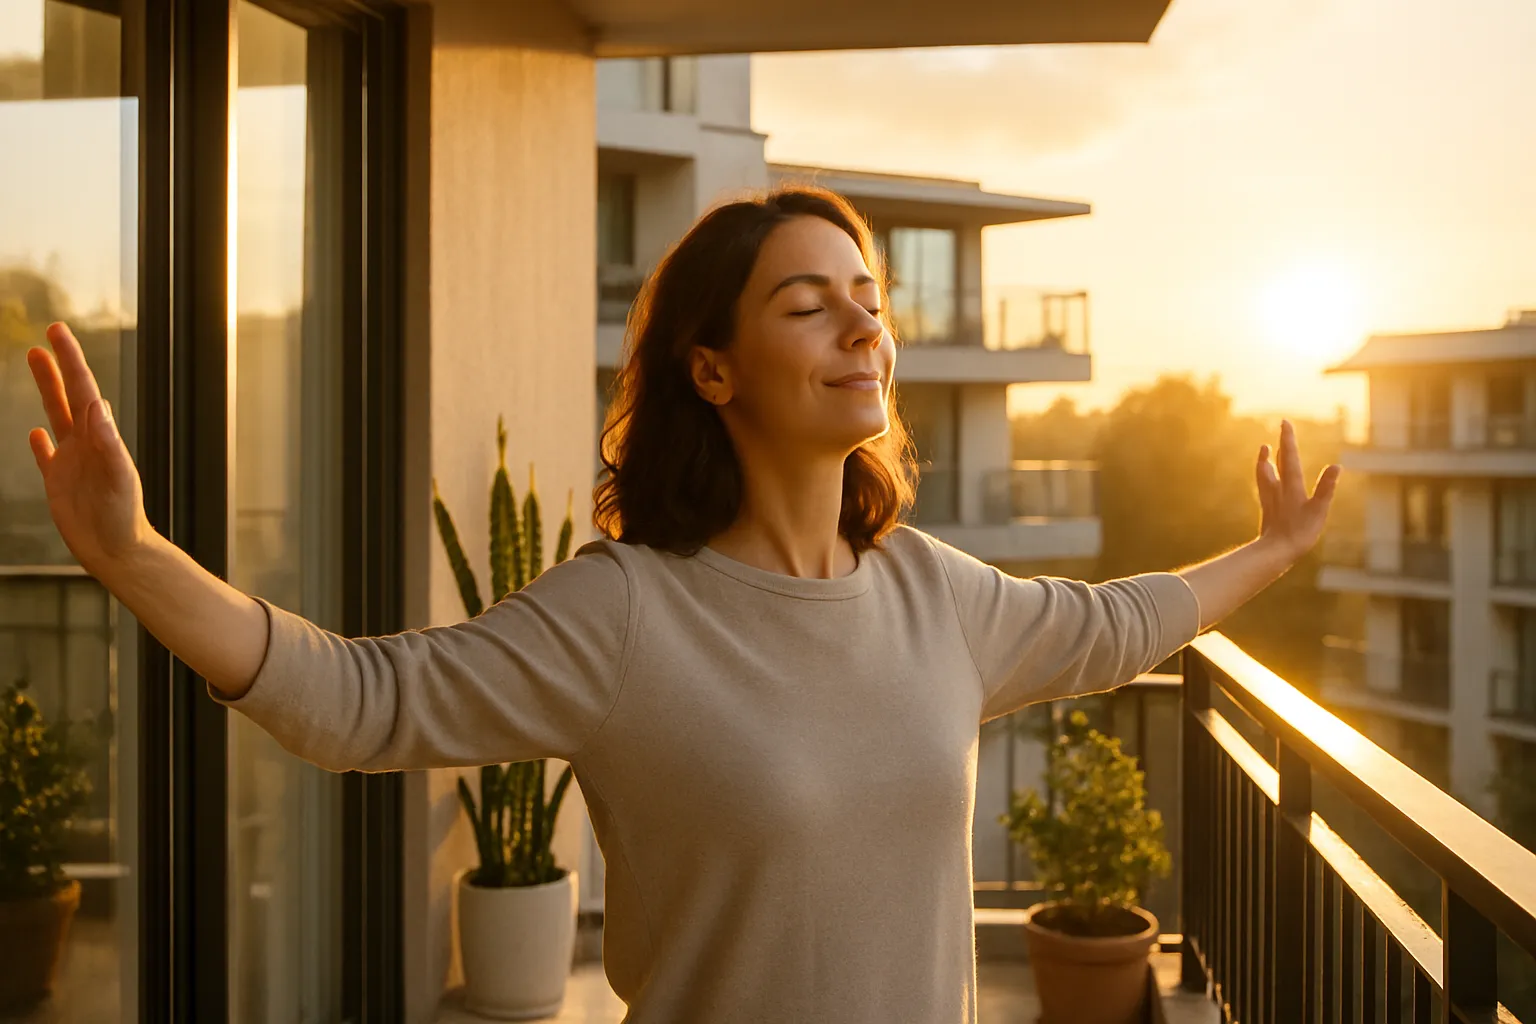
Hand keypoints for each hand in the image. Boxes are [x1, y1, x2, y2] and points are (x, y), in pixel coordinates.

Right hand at [27, 322, 152, 572]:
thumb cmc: (124, 518)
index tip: (57, 332)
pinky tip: (35, 432)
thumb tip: (98, 403)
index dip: (70, 360)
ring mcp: (72, 461)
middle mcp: (86, 444)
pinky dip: (40, 442)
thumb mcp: (117, 477)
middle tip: (48, 334)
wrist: (119, 551)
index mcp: (100, 437)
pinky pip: (47, 456)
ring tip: (35, 361)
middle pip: (68, 395)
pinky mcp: (60, 483)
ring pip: (56, 415)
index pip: (83, 389)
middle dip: (59, 364)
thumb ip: (108, 442)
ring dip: (47, 389)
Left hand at [1255, 419, 1338, 563]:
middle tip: (1282, 426)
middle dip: (1281, 443)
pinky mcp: (1267, 509)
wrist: (1275, 552)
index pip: (1290, 457)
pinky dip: (1264, 476)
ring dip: (1267, 458)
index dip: (1288, 439)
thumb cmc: (1300, 532)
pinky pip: (1264, 487)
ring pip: (1266, 473)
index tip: (1285, 422)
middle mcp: (1278, 489)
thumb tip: (1336, 466)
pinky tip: (1264, 479)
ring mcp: (1271, 499)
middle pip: (1278, 461)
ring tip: (1264, 449)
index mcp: (1292, 486)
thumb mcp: (1319, 510)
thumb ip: (1326, 488)